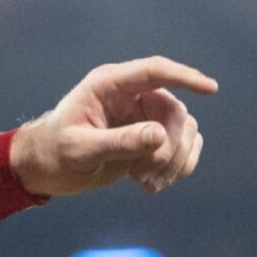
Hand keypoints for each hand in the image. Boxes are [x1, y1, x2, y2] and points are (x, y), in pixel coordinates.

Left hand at [9, 56, 215, 197]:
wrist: (45, 169)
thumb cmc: (53, 154)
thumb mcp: (80, 150)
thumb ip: (118, 142)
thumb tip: (160, 135)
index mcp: (108, 85)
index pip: (154, 71)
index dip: (184, 77)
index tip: (210, 89)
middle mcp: (131, 95)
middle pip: (174, 111)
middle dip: (167, 147)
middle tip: (144, 177)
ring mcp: (144, 114)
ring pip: (185, 129)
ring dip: (174, 161)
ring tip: (148, 184)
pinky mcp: (152, 135)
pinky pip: (185, 144)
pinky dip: (180, 165)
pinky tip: (157, 184)